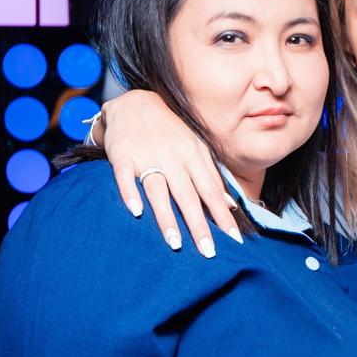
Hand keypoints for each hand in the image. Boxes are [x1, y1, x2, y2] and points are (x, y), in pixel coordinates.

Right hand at [95, 89, 238, 255]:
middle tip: (208, 252)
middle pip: (188, 196)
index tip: (234, 241)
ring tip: (175, 244)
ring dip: (167, 218)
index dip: (223, 217)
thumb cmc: (170, 130)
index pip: (211, 191)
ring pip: (158, 190)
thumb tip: (230, 205)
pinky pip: (126, 178)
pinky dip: (130, 194)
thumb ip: (211, 176)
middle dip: (199, 225)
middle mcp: (172, 157)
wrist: (135, 103)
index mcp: (193, 156)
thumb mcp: (196, 148)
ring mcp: (147, 156)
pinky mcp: (122, 156)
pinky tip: (135, 212)